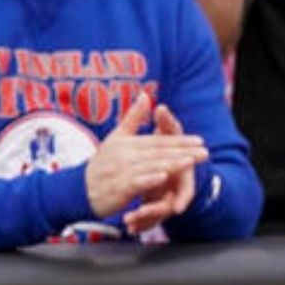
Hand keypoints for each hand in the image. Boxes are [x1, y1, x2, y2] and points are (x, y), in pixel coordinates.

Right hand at [82, 94, 208, 218]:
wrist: (79, 189)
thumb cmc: (102, 164)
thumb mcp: (116, 138)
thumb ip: (133, 118)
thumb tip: (145, 94)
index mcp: (127, 143)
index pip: (158, 141)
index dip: (179, 140)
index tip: (200, 140)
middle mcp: (126, 155)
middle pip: (159, 152)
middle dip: (183, 151)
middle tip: (205, 151)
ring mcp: (122, 171)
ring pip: (152, 166)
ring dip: (172, 164)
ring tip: (191, 162)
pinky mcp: (118, 188)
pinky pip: (136, 182)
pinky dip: (150, 179)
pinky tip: (165, 177)